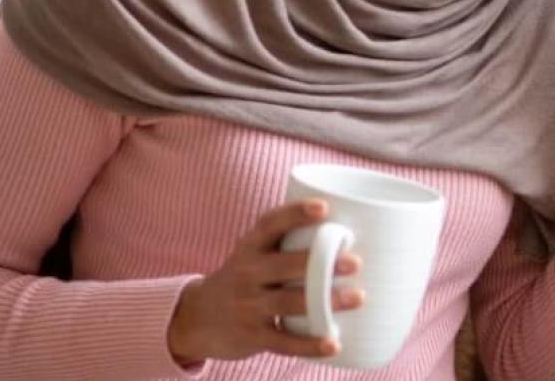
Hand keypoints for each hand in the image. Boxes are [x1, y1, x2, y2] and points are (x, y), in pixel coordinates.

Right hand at [166, 200, 364, 364]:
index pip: (270, 225)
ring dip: (324, 301)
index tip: (324, 207)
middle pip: (284, 265)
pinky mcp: (252, 336)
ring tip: (358, 297)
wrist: (196, 318)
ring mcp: (248, 306)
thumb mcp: (254, 255)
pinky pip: (283, 342)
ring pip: (288, 302)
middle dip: (319, 263)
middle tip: (355, 262)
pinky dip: (309, 346)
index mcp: (250, 248)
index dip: (296, 214)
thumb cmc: (244, 279)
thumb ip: (289, 244)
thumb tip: (356, 230)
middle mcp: (247, 273)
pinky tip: (333, 345)